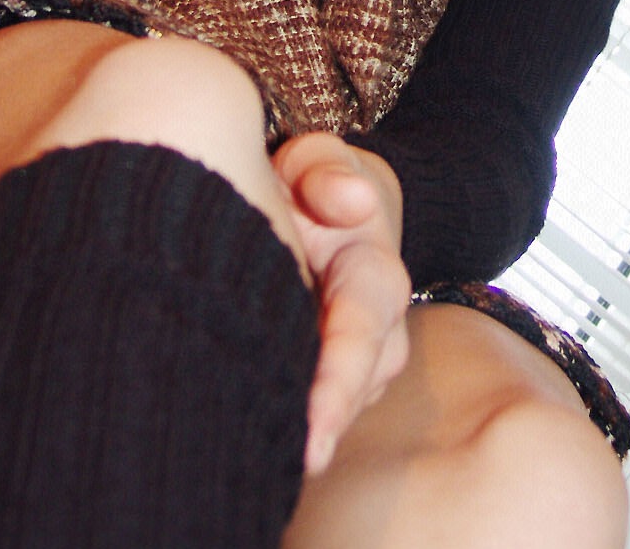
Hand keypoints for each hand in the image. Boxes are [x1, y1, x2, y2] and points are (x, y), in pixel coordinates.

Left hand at [271, 132, 410, 475]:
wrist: (344, 205)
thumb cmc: (317, 183)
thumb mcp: (320, 161)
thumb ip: (328, 172)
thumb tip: (353, 201)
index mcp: (373, 269)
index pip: (361, 327)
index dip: (338, 380)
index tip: (315, 430)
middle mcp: (380, 325)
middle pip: (358, 383)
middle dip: (323, 424)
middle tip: (284, 467)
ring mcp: (363, 359)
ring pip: (340, 403)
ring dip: (304, 426)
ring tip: (253, 452)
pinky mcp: (336, 380)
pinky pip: (318, 408)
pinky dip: (288, 421)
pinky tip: (250, 440)